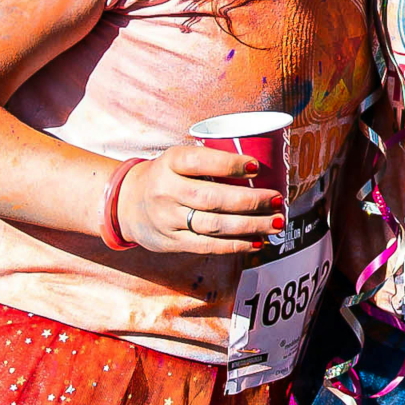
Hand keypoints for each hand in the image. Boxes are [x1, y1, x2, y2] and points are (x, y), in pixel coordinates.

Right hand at [116, 144, 284, 254]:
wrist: (127, 203)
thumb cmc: (168, 176)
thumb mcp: (179, 158)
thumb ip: (210, 160)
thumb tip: (263, 165)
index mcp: (171, 162)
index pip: (200, 161)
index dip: (229, 164)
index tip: (256, 166)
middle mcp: (166, 190)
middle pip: (212, 198)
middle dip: (250, 201)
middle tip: (278, 199)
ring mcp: (167, 219)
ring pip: (214, 225)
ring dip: (251, 225)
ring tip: (276, 222)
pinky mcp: (172, 242)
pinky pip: (208, 245)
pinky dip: (235, 245)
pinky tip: (257, 241)